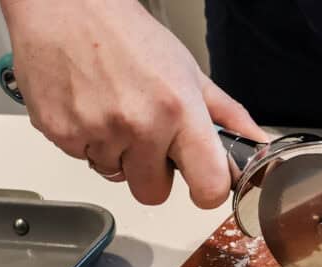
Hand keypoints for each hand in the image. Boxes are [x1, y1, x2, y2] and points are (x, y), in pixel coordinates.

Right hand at [0, 0, 265, 208]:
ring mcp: (98, 132)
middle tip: (149, 139)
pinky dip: (89, 142)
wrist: (62, 7)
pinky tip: (91, 107)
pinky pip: (85, 160)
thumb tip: (259, 144)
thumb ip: (227, 115)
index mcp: (179, 110)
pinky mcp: (61, 134)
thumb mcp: (189, 71)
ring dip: (119, 155)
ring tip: (115, 112)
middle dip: (154, 174)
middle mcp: (140, 125)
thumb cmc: (126, 35)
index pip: (209, 186)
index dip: (208, 193)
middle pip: (154, 194)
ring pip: (117, 177)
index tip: (202, 183)